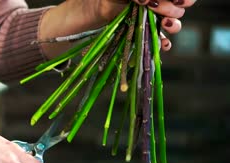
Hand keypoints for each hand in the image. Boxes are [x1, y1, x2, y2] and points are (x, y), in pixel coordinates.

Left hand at [77, 0, 196, 50]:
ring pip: (174, 25)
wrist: (95, 12)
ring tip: (163, 23)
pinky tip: (162, 44)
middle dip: (172, 8)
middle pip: (180, 8)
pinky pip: (161, 42)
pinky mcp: (146, 36)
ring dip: (172, 25)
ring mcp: (154, 21)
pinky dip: (163, 44)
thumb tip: (148, 0)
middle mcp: (160, 5)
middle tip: (154, 7)